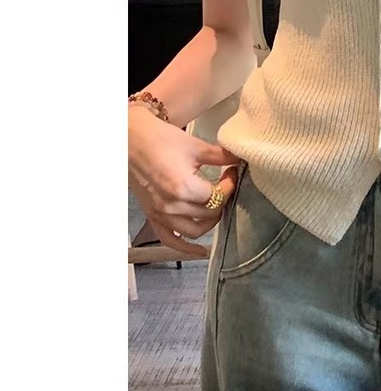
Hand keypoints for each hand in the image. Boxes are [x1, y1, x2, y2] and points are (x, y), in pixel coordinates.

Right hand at [128, 104, 240, 256]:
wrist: (129, 140)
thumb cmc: (160, 139)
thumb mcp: (196, 146)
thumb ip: (222, 156)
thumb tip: (242, 158)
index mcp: (184, 187)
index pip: (218, 196)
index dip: (230, 185)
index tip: (231, 172)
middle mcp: (172, 206)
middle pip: (209, 214)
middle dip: (222, 199)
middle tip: (225, 184)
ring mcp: (160, 214)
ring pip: (194, 231)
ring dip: (210, 221)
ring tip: (216, 206)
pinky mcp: (152, 216)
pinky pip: (170, 240)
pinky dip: (185, 248)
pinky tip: (200, 251)